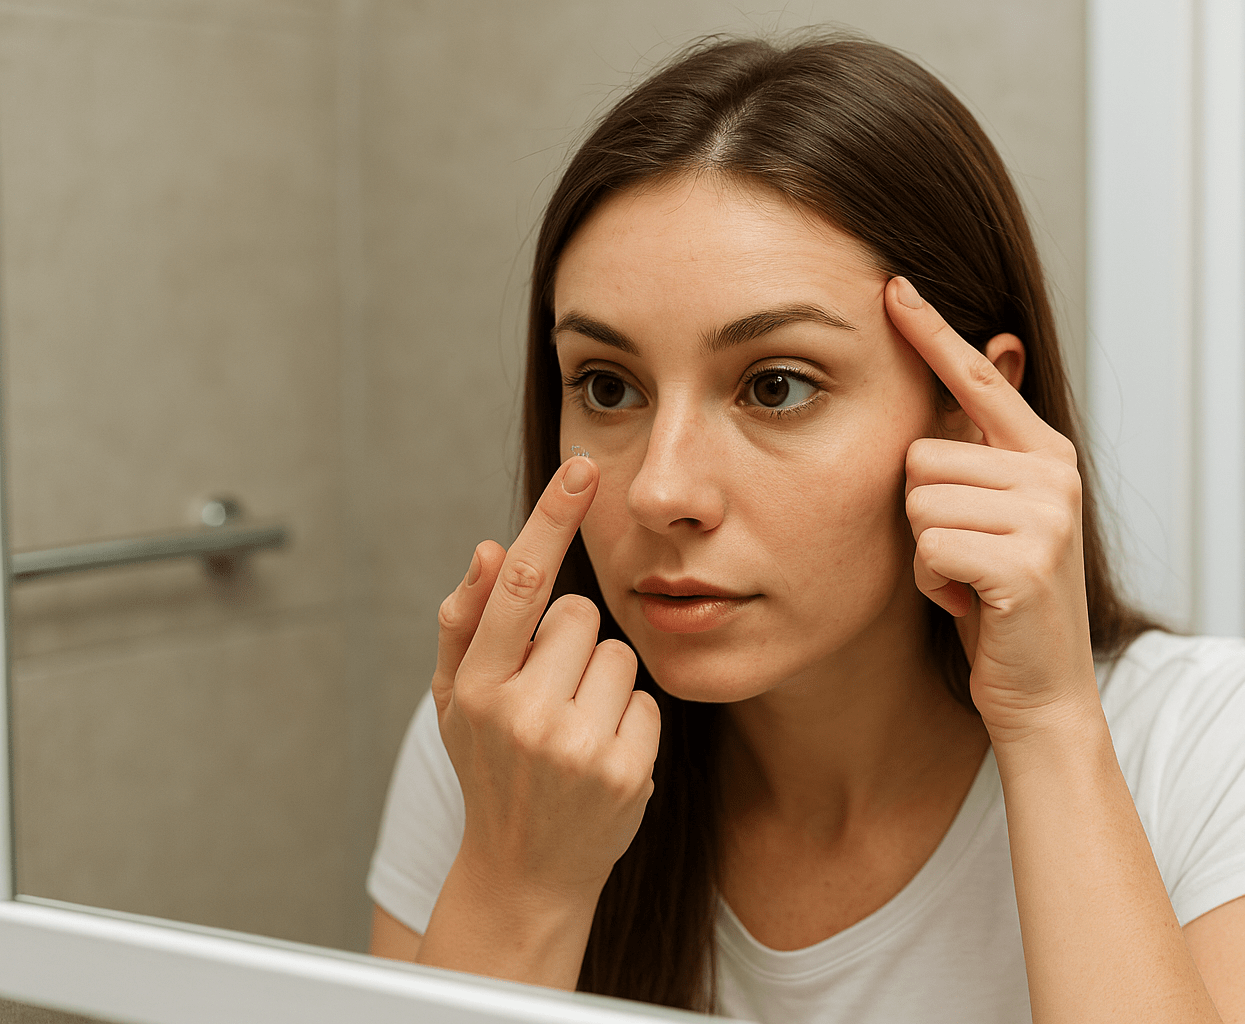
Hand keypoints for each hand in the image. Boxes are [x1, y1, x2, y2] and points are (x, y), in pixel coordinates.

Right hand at [431, 456, 660, 904]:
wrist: (523, 873)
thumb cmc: (491, 769)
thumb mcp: (455, 701)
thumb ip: (465, 622)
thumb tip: (491, 547)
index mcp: (475, 687)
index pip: (522, 584)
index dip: (552, 519)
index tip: (582, 469)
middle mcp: (522, 714)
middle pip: (580, 615)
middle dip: (570, 643)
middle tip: (550, 696)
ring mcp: (577, 746)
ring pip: (618, 655)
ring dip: (602, 683)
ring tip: (574, 730)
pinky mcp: (625, 771)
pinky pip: (646, 701)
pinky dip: (629, 722)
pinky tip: (602, 757)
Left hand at [886, 276, 1098, 739]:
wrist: (1043, 691)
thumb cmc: (1000, 602)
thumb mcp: (990, 518)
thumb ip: (977, 452)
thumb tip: (982, 356)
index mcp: (1044, 453)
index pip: (977, 377)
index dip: (932, 332)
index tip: (893, 284)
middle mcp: (1052, 472)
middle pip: (920, 454)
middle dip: (924, 514)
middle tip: (966, 557)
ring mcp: (1045, 515)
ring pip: (918, 501)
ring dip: (926, 552)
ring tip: (969, 580)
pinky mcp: (1026, 561)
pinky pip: (928, 547)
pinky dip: (934, 584)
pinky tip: (971, 604)